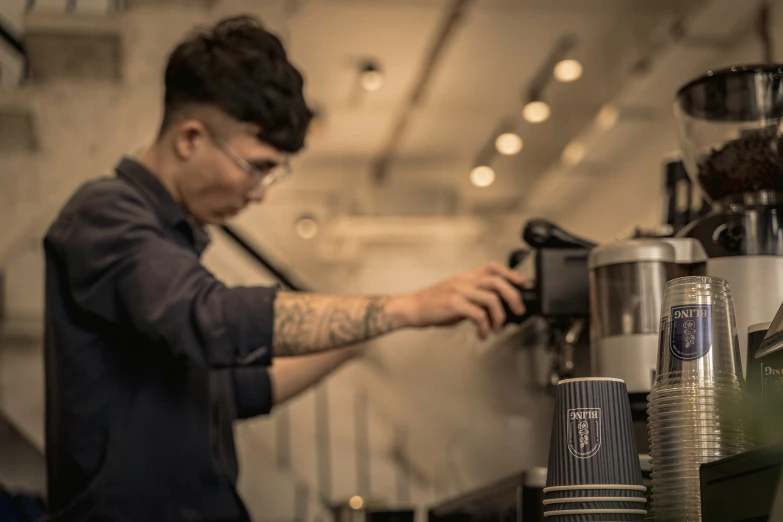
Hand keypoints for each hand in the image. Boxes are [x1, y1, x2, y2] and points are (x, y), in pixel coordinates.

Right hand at [390, 262, 525, 339]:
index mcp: (467, 277)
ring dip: (499, 317)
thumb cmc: (434, 304)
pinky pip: (478, 315)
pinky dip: (485, 327)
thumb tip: (495, 308)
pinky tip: (483, 334)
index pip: (493, 267)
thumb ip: (476, 297)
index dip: (511, 274)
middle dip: (513, 297)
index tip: (523, 283)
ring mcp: (459, 292)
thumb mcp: (457, 295)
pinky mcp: (454, 304)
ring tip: (497, 328)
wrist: (412, 308)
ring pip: (491, 299)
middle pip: (497, 282)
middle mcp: (465, 281)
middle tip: (518, 311)